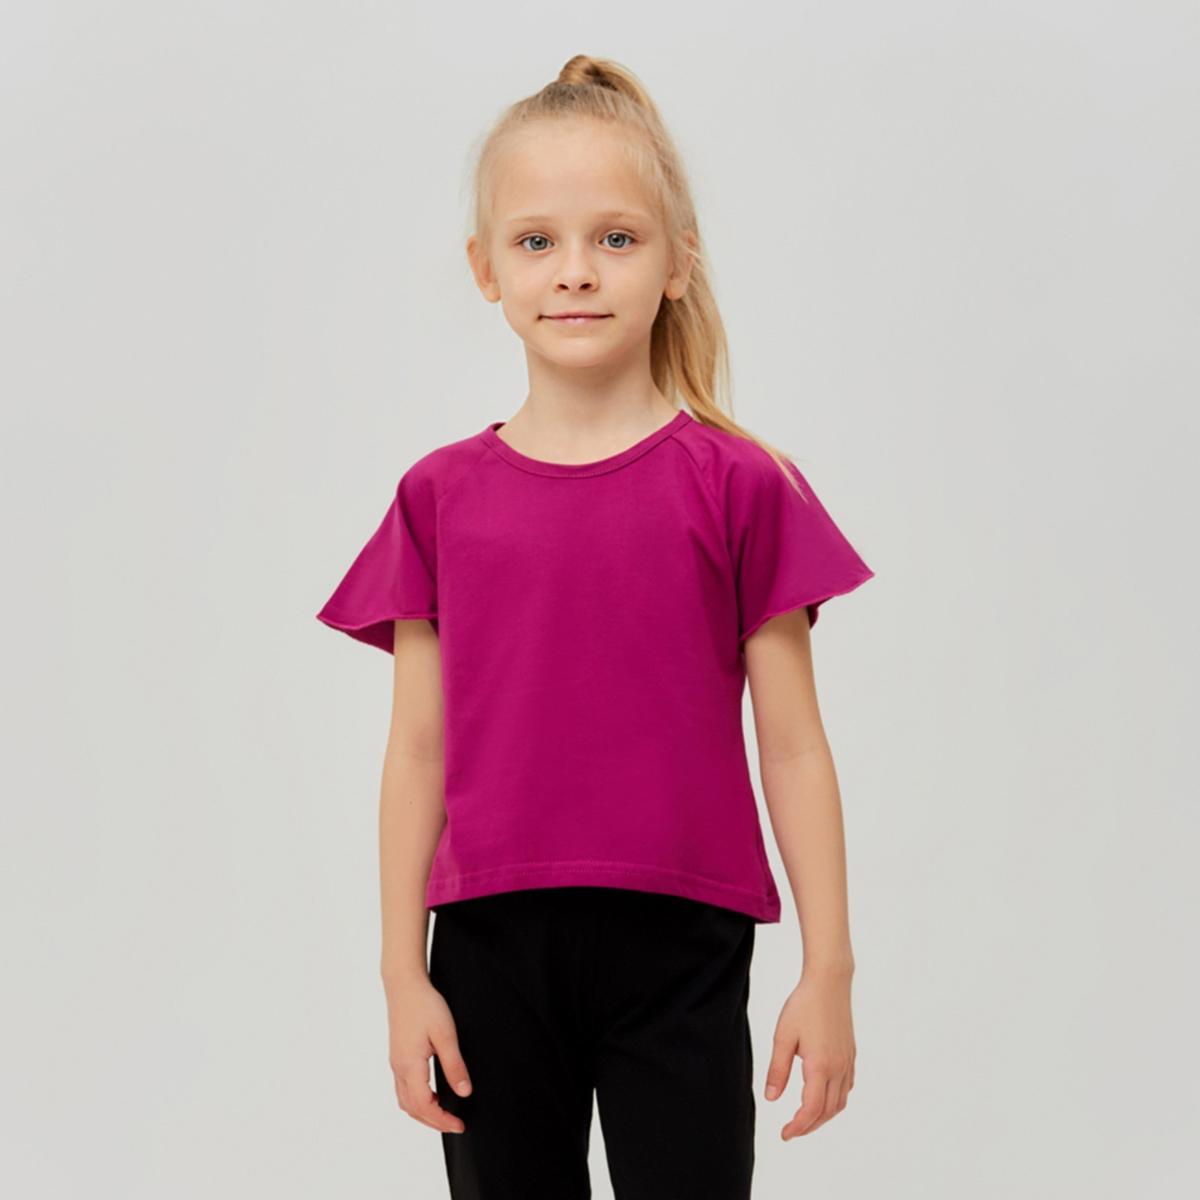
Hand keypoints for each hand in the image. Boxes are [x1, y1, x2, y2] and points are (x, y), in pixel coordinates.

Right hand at [385, 975, 473, 1133]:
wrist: (404, 985)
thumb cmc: (425, 1005)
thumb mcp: (446, 1034)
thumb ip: (454, 1064)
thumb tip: (464, 1092)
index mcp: (410, 1065)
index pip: (424, 1106)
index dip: (442, 1120)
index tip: (459, 1125)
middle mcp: (399, 1068)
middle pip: (412, 1108)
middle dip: (433, 1122)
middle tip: (455, 1125)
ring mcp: (396, 1063)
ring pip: (405, 1101)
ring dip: (424, 1113)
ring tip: (444, 1115)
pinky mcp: (397, 1057)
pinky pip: (404, 1089)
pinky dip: (417, 1101)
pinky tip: (431, 1096)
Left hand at [764, 970, 855, 1138]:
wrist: (829, 983)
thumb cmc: (803, 1005)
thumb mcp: (783, 1036)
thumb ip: (778, 1069)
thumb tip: (772, 1098)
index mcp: (820, 1066)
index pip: (811, 1109)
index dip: (798, 1126)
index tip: (784, 1134)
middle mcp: (838, 1068)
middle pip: (828, 1111)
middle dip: (809, 1126)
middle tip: (790, 1130)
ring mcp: (847, 1062)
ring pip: (840, 1102)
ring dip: (823, 1116)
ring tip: (804, 1118)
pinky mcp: (850, 1054)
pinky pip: (846, 1088)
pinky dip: (835, 1101)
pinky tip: (823, 1096)